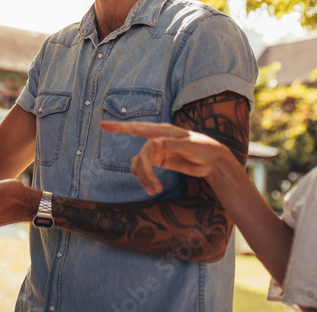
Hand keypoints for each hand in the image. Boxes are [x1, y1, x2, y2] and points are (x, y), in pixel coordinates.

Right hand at [100, 121, 230, 194]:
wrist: (214, 161)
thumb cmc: (204, 148)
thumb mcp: (190, 146)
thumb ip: (171, 145)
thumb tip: (153, 144)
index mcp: (163, 131)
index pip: (137, 128)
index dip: (119, 127)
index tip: (102, 125)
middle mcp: (157, 140)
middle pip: (141, 156)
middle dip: (144, 173)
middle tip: (154, 190)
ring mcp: (158, 151)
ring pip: (141, 164)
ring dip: (144, 178)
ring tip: (155, 191)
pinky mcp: (160, 161)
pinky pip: (144, 169)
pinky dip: (144, 178)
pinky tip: (151, 186)